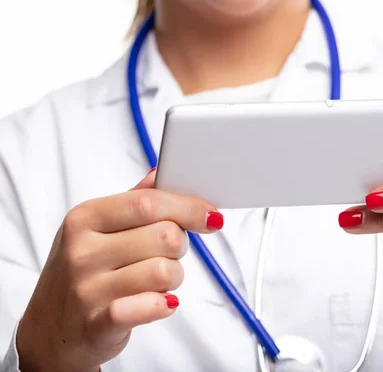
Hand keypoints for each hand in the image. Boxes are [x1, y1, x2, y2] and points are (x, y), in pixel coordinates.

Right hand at [17, 169, 224, 371]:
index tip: (210, 216)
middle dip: (179, 246)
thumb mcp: (97, 230)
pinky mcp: (98, 324)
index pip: (149, 202)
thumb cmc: (82, 274)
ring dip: (173, 278)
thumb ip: (134, 200)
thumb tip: (163, 172)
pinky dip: (164, 305)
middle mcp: (82, 251)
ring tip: (158, 283)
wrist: (49, 332)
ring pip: (165, 271)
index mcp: (85, 218)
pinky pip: (151, 306)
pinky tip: (158, 303)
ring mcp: (87, 289)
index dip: (188, 207)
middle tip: (167, 255)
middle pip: (165, 236)